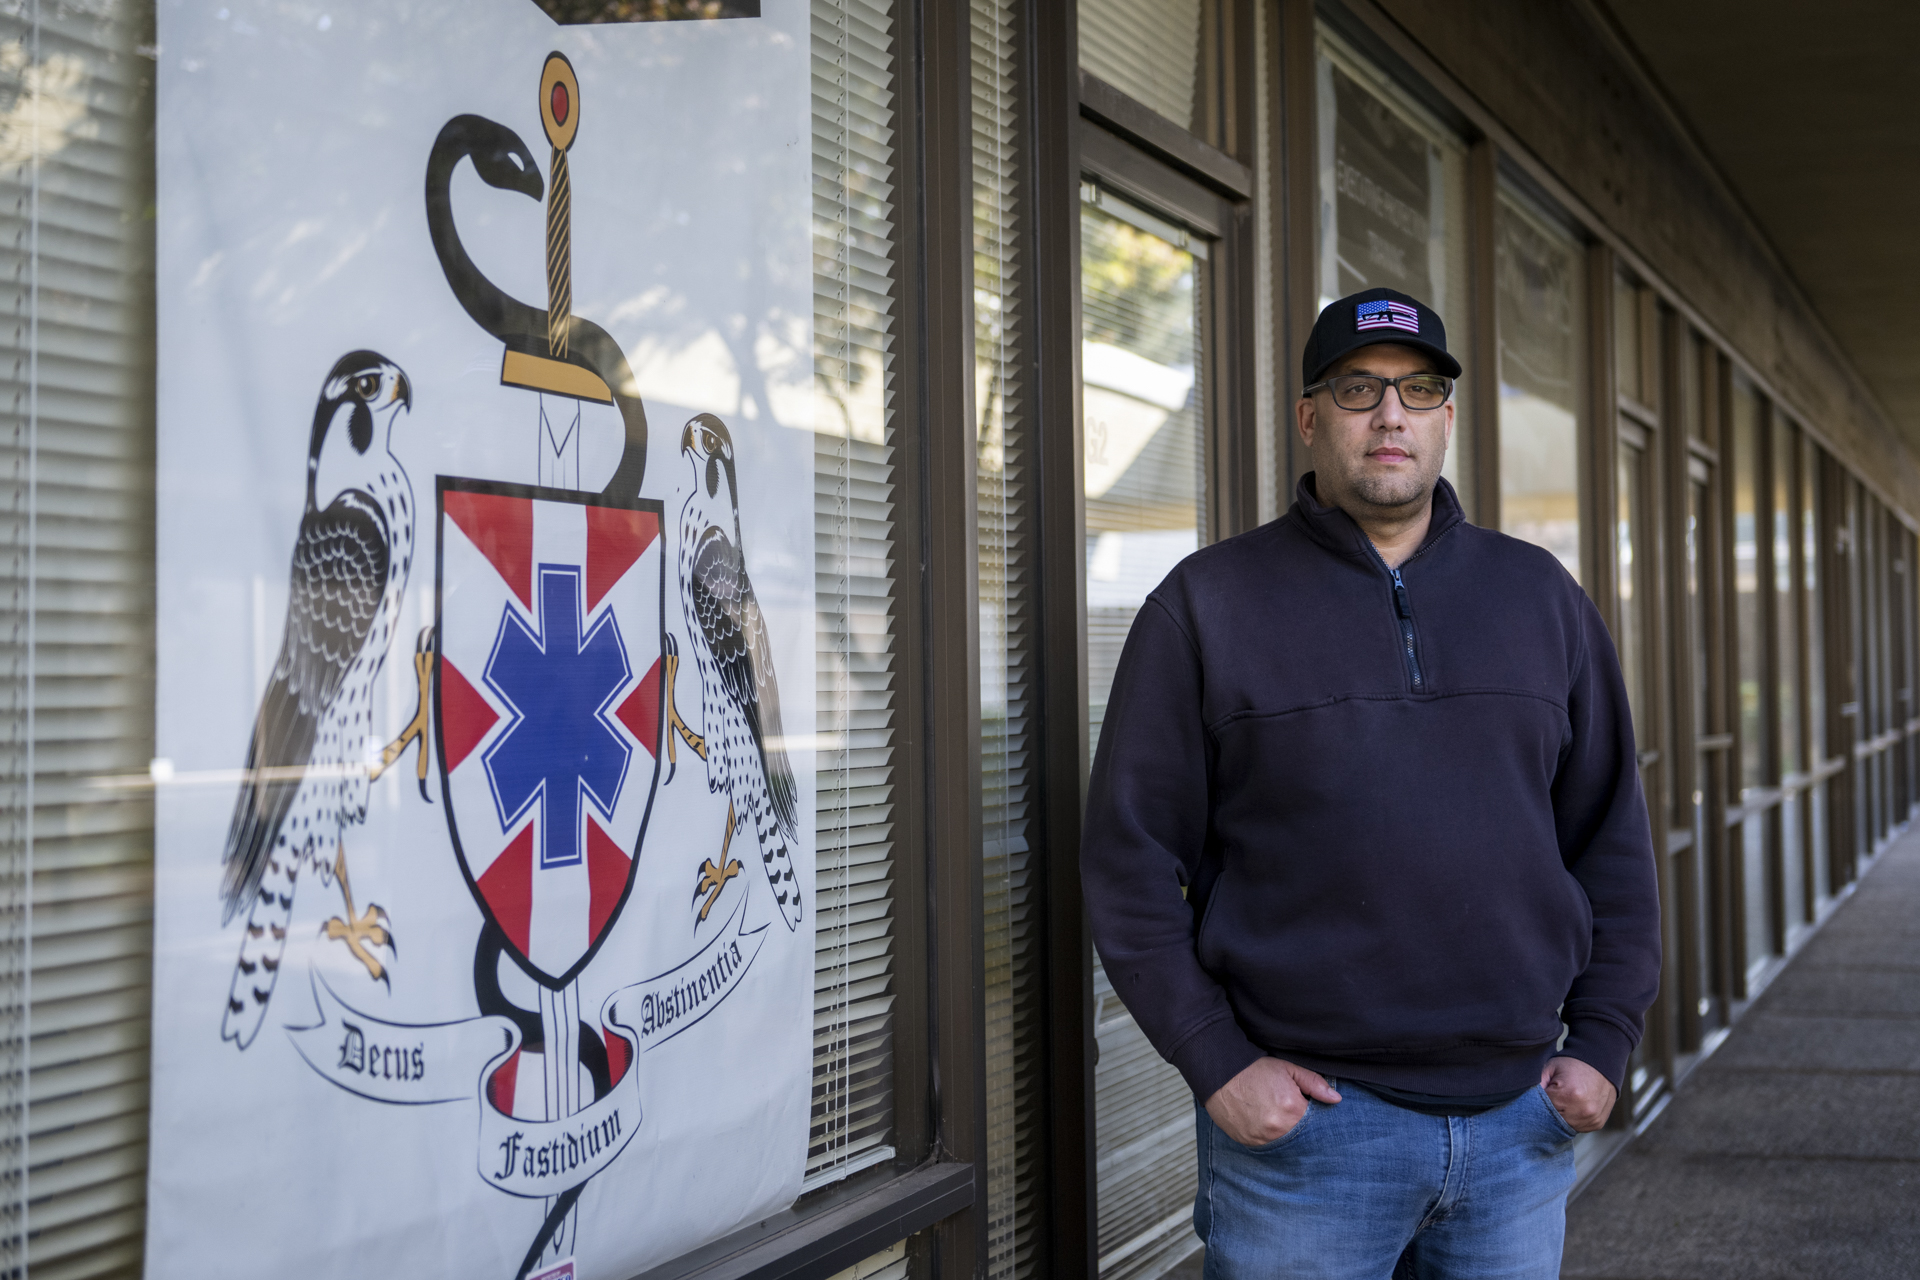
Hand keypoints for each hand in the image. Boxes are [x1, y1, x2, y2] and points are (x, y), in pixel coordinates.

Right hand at [1204, 1057, 1341, 1146]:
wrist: (1220, 1073)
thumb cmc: (1255, 1069)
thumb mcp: (1288, 1069)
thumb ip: (1315, 1084)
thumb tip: (1336, 1099)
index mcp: (1293, 1110)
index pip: (1317, 1123)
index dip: (1317, 1118)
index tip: (1313, 1114)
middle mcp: (1279, 1129)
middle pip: (1302, 1137)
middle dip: (1303, 1129)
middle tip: (1294, 1117)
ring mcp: (1262, 1139)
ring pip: (1285, 1144)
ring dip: (1286, 1136)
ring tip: (1278, 1119)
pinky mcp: (1249, 1143)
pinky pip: (1267, 1146)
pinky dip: (1270, 1138)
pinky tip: (1266, 1124)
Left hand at [1540, 1055, 1615, 1131]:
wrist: (1601, 1064)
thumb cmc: (1573, 1065)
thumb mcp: (1551, 1067)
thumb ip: (1537, 1082)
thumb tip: (1526, 1098)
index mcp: (1569, 1095)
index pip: (1543, 1108)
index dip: (1538, 1102)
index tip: (1540, 1094)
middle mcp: (1583, 1110)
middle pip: (1554, 1120)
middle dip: (1549, 1111)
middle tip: (1551, 1098)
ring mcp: (1592, 1118)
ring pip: (1565, 1127)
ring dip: (1561, 1117)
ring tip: (1563, 1101)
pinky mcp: (1597, 1123)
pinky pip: (1578, 1128)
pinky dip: (1572, 1120)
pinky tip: (1573, 1107)